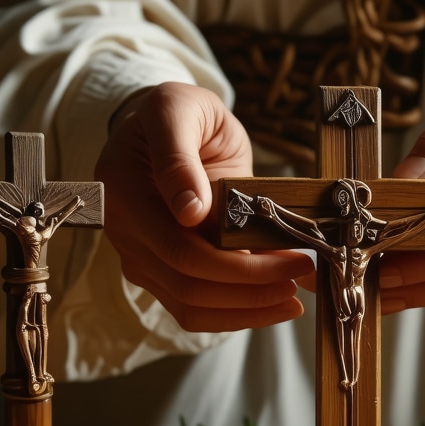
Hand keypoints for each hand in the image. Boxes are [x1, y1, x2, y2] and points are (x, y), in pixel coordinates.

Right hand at [95, 82, 313, 331]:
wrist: (163, 127)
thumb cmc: (176, 115)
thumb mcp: (178, 111)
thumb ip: (178, 155)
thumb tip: (190, 212)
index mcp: (124, 191)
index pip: (179, 247)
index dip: (238, 264)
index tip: (290, 257)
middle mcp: (125, 232)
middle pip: (188, 285)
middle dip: (252, 288)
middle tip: (301, 274)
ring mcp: (139, 257)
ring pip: (190, 308)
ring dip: (247, 311)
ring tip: (292, 299)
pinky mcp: (157, 273)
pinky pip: (192, 310)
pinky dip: (235, 315)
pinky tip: (270, 305)